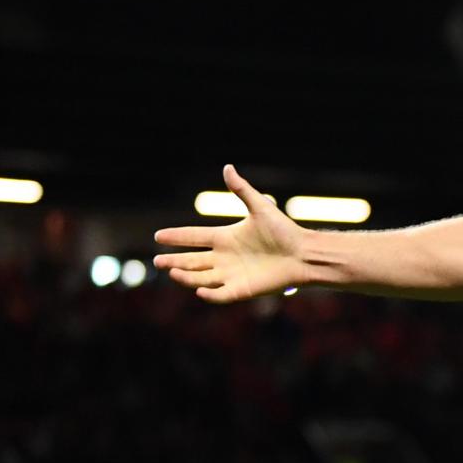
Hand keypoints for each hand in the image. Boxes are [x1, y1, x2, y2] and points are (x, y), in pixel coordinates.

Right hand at [153, 166, 306, 301]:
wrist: (304, 254)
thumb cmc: (285, 231)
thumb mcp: (260, 208)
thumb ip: (241, 190)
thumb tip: (227, 167)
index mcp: (225, 237)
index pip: (194, 237)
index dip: (176, 237)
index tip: (158, 236)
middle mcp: (225, 257)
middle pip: (192, 261)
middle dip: (174, 261)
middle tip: (158, 261)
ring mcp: (233, 274)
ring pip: (201, 277)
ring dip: (186, 276)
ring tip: (172, 272)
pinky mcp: (243, 289)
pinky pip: (221, 295)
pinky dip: (210, 294)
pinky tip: (198, 290)